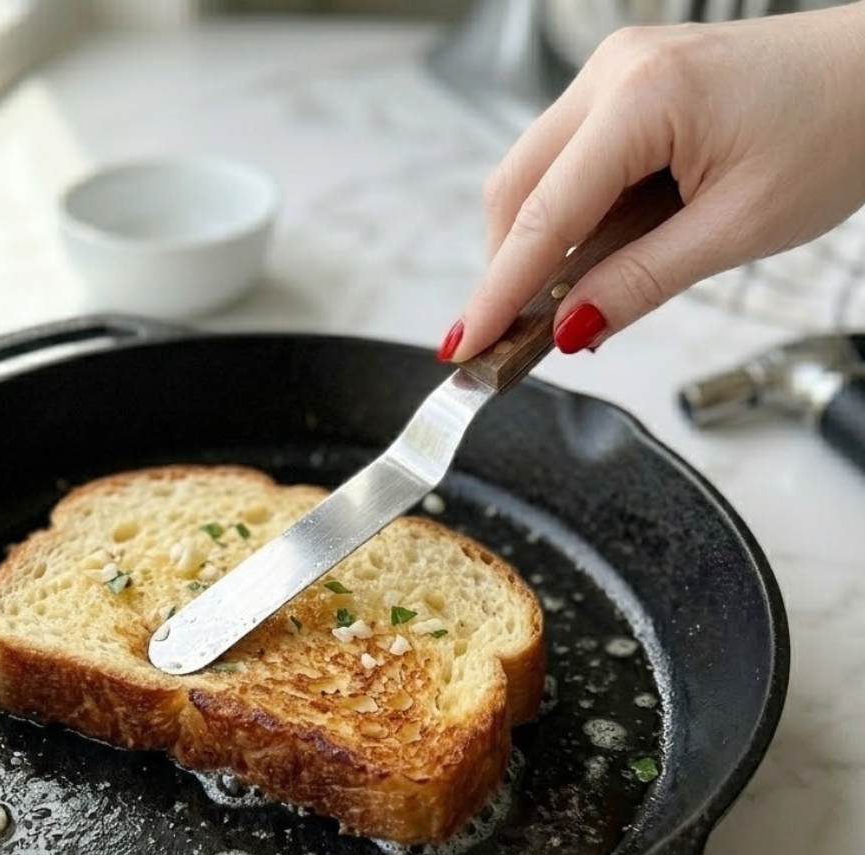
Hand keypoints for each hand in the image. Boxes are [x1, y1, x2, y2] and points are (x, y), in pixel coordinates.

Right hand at [441, 3, 864, 361]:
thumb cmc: (839, 128)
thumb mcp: (738, 229)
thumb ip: (640, 281)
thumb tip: (568, 329)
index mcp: (644, 98)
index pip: (541, 217)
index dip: (496, 292)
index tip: (463, 347)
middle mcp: (614, 72)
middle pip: (515, 188)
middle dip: (506, 269)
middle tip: (509, 341)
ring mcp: (615, 72)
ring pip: (533, 175)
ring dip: (537, 245)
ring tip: (565, 303)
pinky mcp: (625, 86)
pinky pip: (566, 160)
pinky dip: (566, 216)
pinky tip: (592, 254)